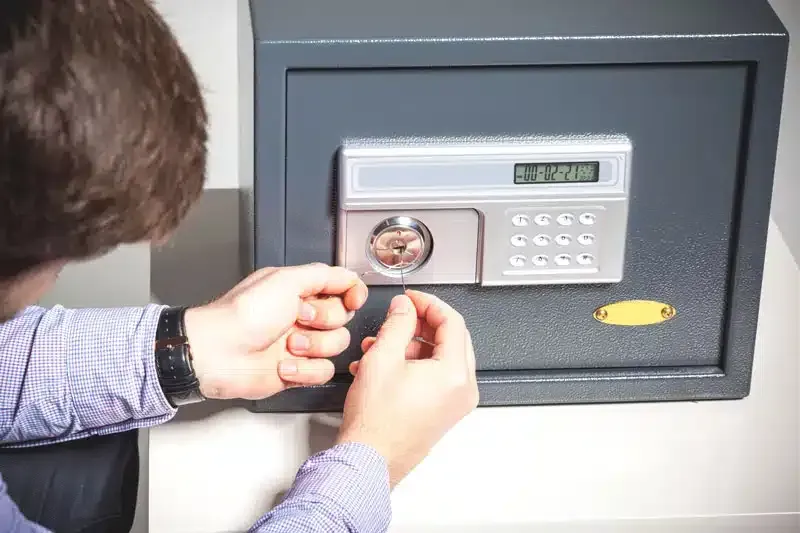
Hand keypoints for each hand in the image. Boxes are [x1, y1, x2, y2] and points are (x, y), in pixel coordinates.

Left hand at [182, 263, 367, 399]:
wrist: (218, 353)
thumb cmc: (243, 314)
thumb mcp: (285, 280)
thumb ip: (323, 275)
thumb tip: (350, 277)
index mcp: (300, 291)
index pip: (343, 289)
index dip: (352, 294)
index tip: (351, 299)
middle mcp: (303, 316)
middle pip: (343, 318)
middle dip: (325, 320)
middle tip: (300, 318)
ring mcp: (302, 344)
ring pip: (337, 346)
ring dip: (314, 346)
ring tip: (288, 344)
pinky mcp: (298, 371)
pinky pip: (324, 372)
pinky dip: (305, 371)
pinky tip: (283, 365)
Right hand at [336, 290, 478, 486]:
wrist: (368, 461)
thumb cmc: (375, 422)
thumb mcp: (382, 358)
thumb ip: (397, 324)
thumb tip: (404, 307)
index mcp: (454, 374)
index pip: (453, 322)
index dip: (429, 303)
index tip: (411, 299)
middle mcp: (462, 389)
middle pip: (450, 339)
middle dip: (420, 324)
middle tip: (399, 317)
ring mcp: (454, 403)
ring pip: (440, 358)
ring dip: (411, 345)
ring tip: (380, 345)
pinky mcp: (443, 412)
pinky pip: (434, 377)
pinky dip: (412, 365)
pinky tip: (382, 365)